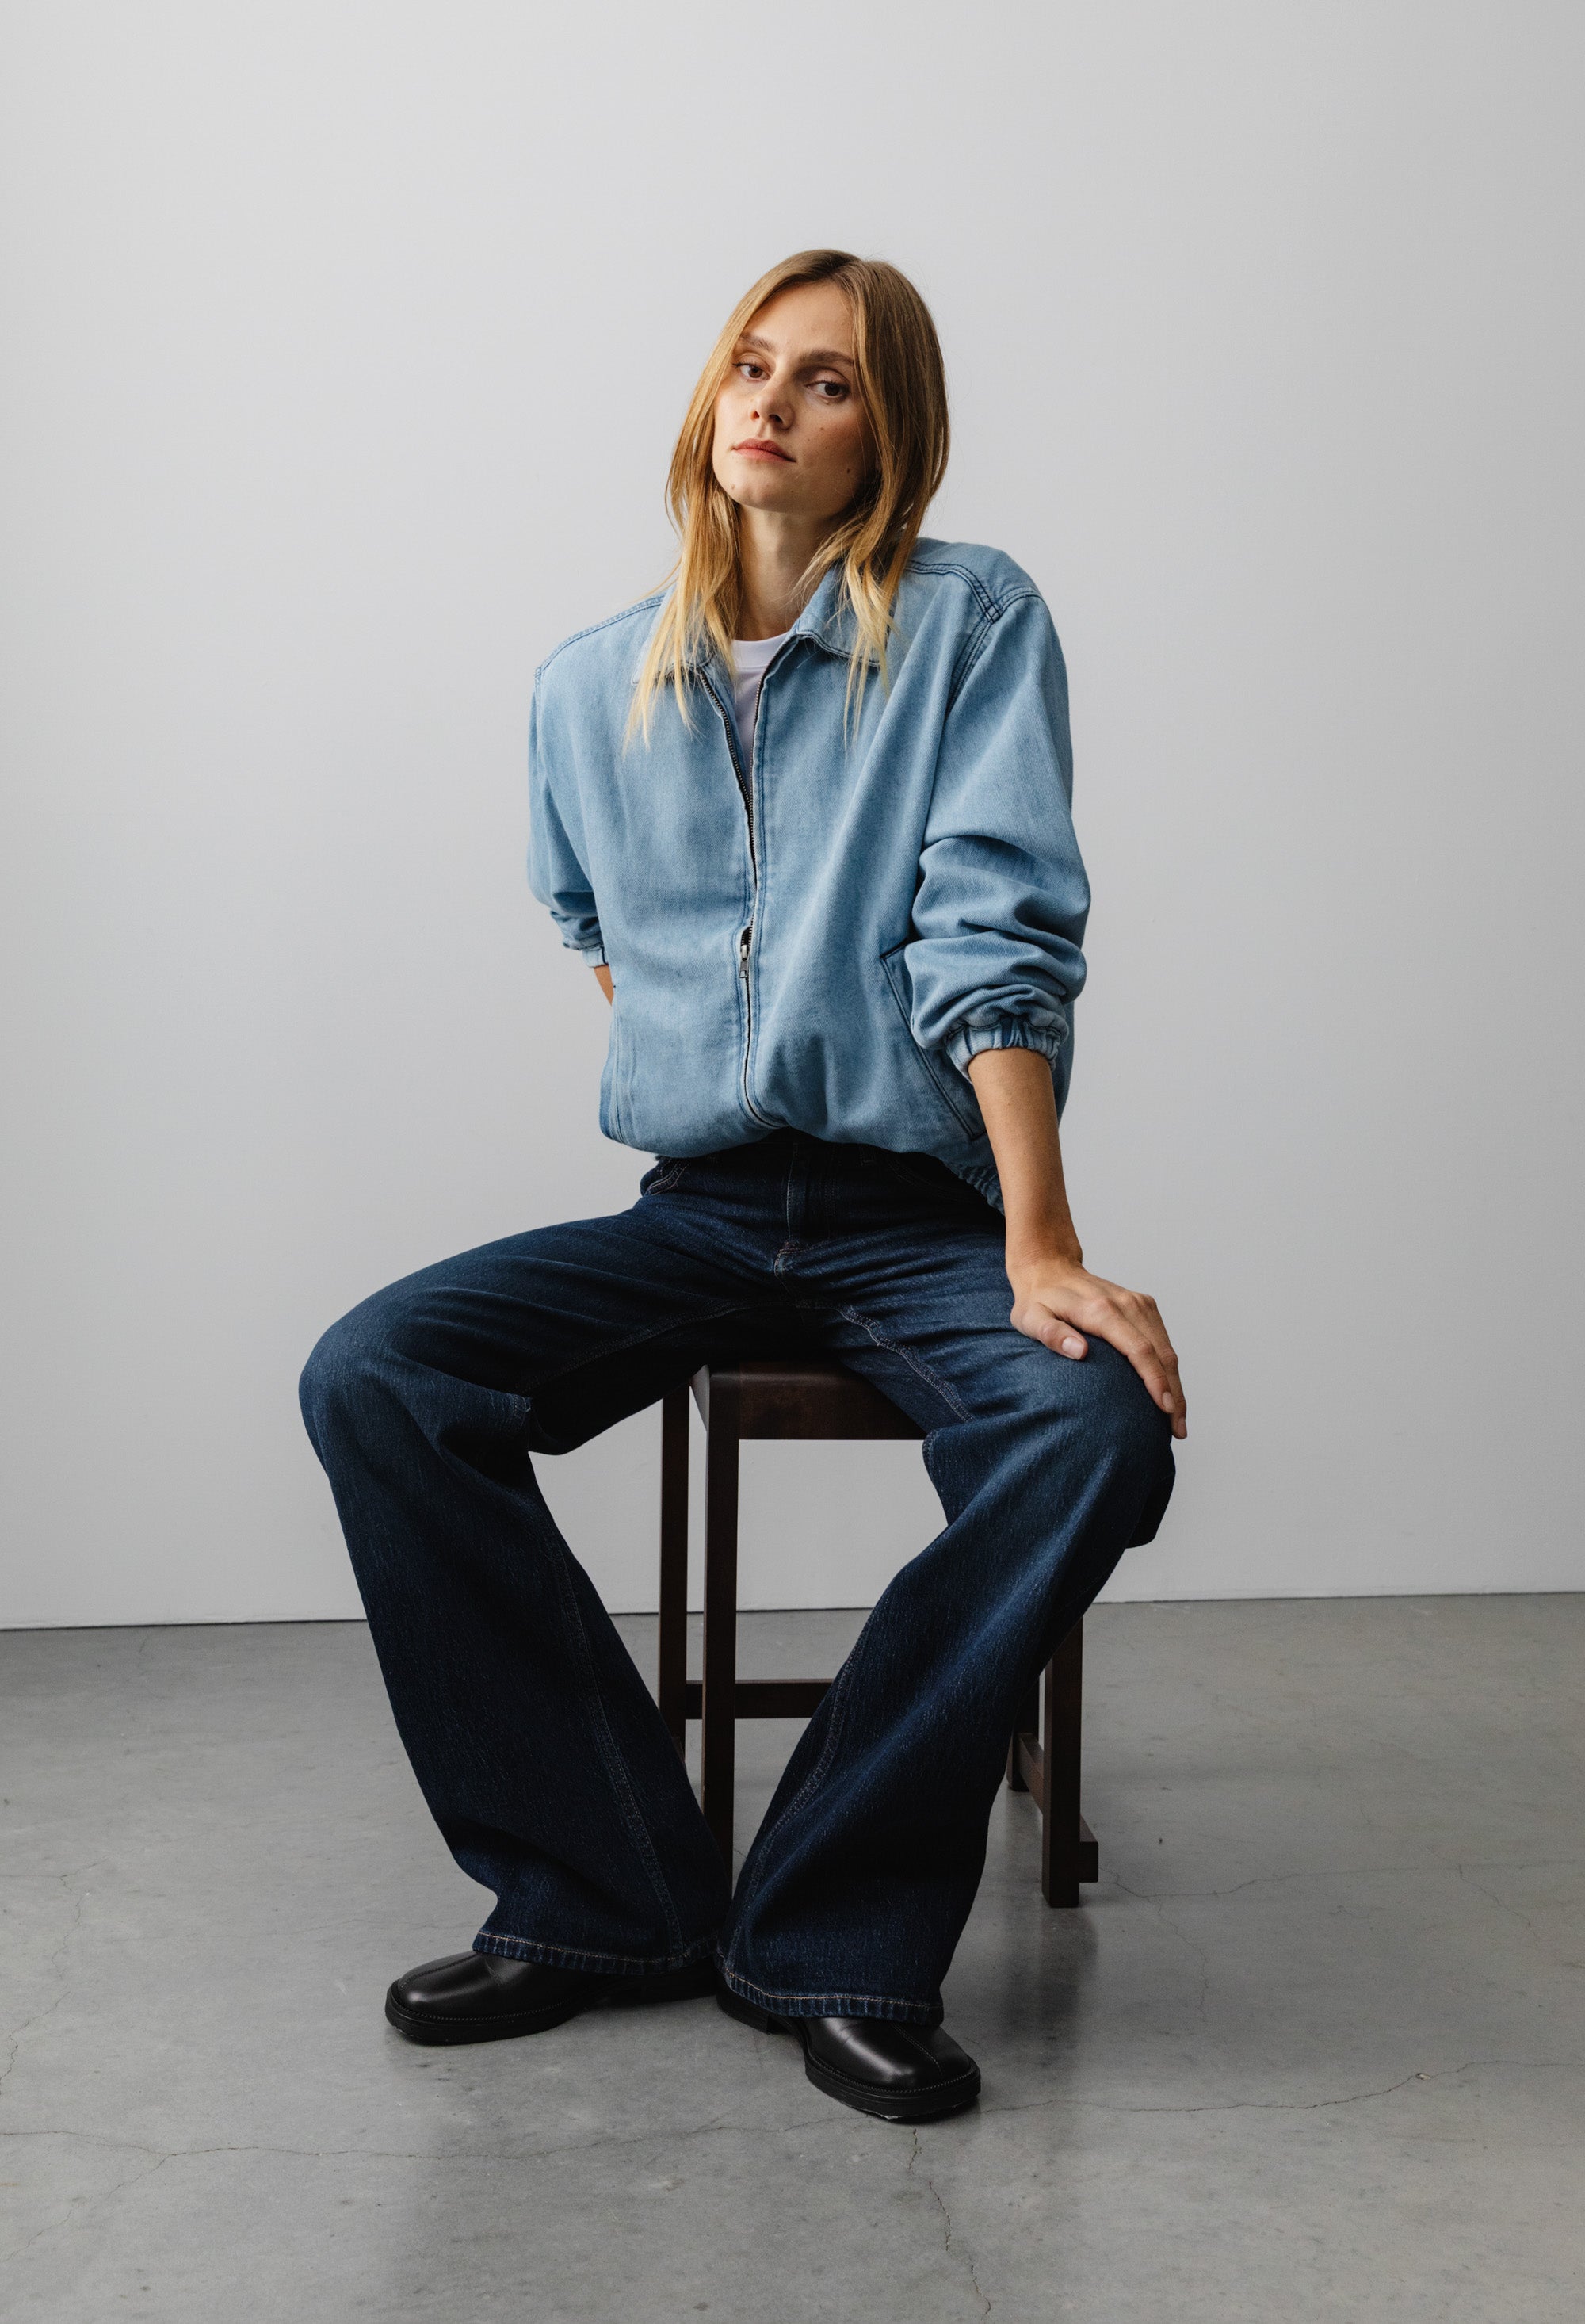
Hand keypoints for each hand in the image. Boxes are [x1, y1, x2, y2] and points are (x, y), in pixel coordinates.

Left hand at [1007, 1252, 1186, 1438]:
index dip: (1155, 1381)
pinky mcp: (1144, 1306)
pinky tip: (1169, 1391)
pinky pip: (1164, 1340)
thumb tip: (1079, 1352)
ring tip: (1177, 1419)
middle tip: (1177, 1429)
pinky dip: (1169, 1368)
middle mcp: (1127, 1304)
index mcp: (1102, 1310)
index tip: (1165, 1408)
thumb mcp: (1030, 1318)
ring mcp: (1139, 1303)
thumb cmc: (1037, 1300)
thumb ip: (1051, 1334)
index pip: (1139, 1350)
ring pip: (1167, 1348)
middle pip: (1161, 1353)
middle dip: (1174, 1393)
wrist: (1050, 1268)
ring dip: (1176, 1384)